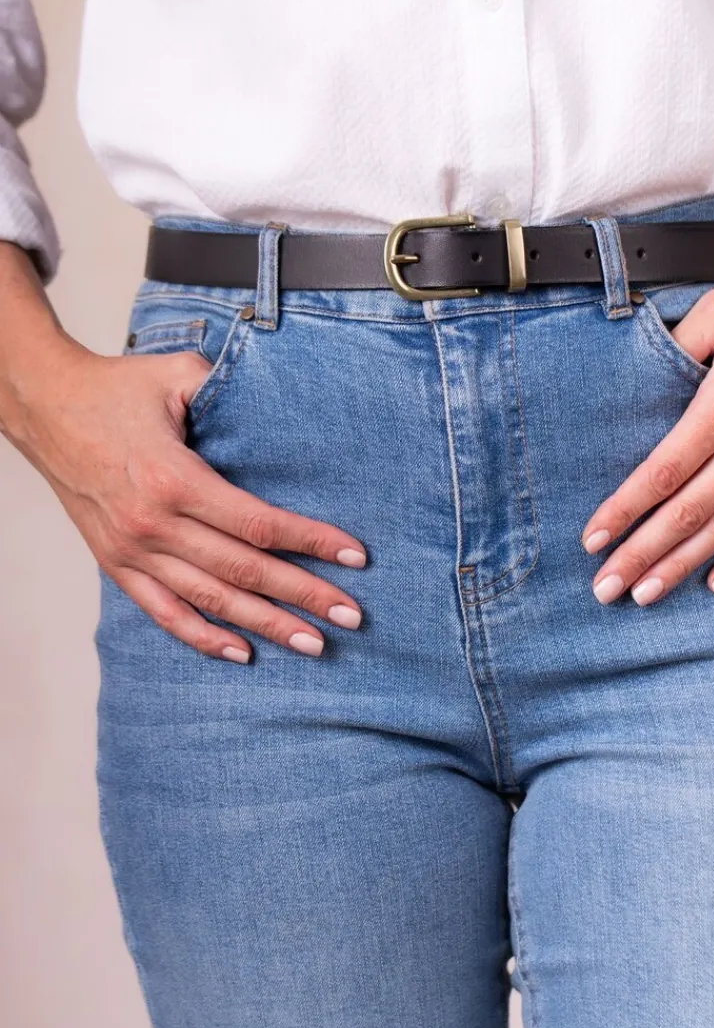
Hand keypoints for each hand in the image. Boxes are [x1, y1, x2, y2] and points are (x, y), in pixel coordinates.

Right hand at [6, 338, 367, 662]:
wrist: (44, 406)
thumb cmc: (117, 387)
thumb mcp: (177, 373)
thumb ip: (230, 389)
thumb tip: (280, 402)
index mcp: (175, 478)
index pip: (258, 523)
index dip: (311, 542)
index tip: (356, 557)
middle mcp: (153, 523)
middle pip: (244, 570)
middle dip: (303, 595)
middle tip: (351, 617)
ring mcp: (132, 550)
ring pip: (210, 599)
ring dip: (265, 625)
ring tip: (313, 645)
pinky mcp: (115, 563)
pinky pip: (162, 611)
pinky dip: (202, 636)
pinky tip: (241, 653)